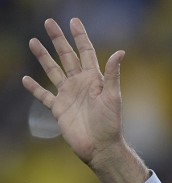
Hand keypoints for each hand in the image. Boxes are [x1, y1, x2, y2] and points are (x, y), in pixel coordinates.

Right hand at [22, 18, 145, 182]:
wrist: (101, 147)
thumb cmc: (110, 124)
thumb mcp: (113, 97)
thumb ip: (112, 74)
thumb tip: (120, 52)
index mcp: (94, 79)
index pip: (85, 52)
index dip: (80, 37)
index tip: (73, 21)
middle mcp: (80, 84)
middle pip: (67, 56)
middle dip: (58, 40)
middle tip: (49, 22)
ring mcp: (68, 95)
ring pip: (53, 70)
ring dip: (43, 57)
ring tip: (33, 41)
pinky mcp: (58, 109)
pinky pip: (44, 95)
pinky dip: (35, 88)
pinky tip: (26, 79)